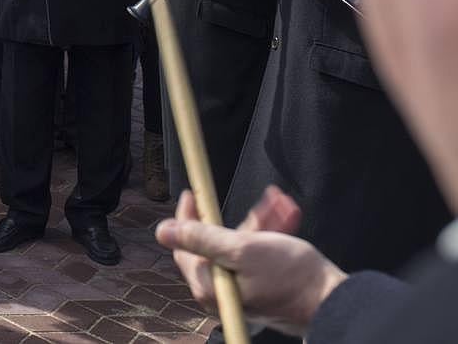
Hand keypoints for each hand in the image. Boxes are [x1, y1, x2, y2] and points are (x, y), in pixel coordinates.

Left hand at [156, 186, 346, 336]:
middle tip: (259, 198)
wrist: (334, 302)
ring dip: (262, 222)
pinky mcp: (262, 288)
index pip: (185, 246)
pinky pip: (259, 256)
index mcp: (211, 286)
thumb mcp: (242, 249)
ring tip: (282, 204)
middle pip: (218, 243)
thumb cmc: (291, 278)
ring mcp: (243, 291)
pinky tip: (287, 216)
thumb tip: (162, 231)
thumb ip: (201, 238)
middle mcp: (223, 292)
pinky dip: (271, 235)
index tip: (193, 194)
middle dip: (242, 217)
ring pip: (243, 245)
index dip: (188, 216)